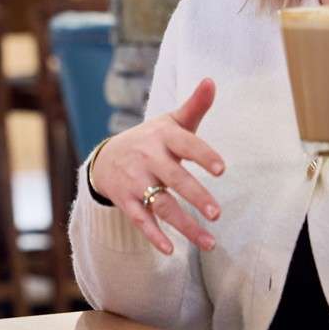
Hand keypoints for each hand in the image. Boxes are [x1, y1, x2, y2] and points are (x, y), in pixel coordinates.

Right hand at [90, 78, 224, 254]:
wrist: (106, 157)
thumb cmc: (150, 139)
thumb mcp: (170, 121)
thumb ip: (194, 106)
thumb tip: (212, 80)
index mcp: (162, 137)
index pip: (185, 144)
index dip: (203, 155)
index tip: (222, 169)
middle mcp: (148, 158)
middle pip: (173, 178)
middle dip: (194, 195)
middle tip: (217, 213)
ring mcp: (134, 181)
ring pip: (160, 204)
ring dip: (184, 224)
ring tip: (209, 242)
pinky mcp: (125, 200)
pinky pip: (140, 219)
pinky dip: (154, 235)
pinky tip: (170, 250)